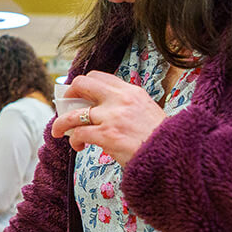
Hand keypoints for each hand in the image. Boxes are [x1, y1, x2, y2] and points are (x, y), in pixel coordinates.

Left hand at [50, 71, 166, 165]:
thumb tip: (104, 110)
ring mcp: (112, 116)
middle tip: (65, 106)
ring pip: (72, 113)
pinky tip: (78, 146)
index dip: (85, 86)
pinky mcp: (106, 135)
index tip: (80, 96)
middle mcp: (120, 99)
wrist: (173, 154)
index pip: (100, 77)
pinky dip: (73, 140)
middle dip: (69, 94)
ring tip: (58, 131)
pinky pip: (78, 133)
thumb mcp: (147, 111)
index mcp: (131, 91)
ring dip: (61, 123)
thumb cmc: (161, 139)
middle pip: (81, 83)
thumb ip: (127, 106)